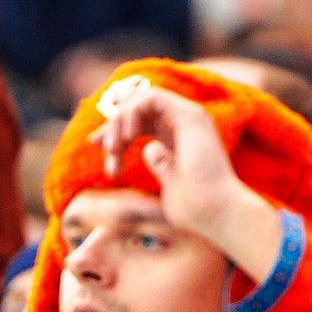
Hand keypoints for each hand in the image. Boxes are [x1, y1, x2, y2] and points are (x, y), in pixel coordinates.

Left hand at [91, 82, 280, 279]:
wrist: (216, 214)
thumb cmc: (196, 209)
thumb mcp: (169, 182)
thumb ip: (160, 163)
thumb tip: (148, 149)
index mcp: (178, 138)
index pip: (139, 122)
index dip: (114, 130)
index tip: (95, 145)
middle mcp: (184, 124)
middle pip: (136, 109)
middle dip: (112, 125)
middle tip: (102, 147)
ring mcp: (188, 117)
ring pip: (140, 99)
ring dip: (120, 120)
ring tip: (113, 147)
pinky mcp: (189, 115)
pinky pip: (151, 97)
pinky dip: (131, 112)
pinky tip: (126, 137)